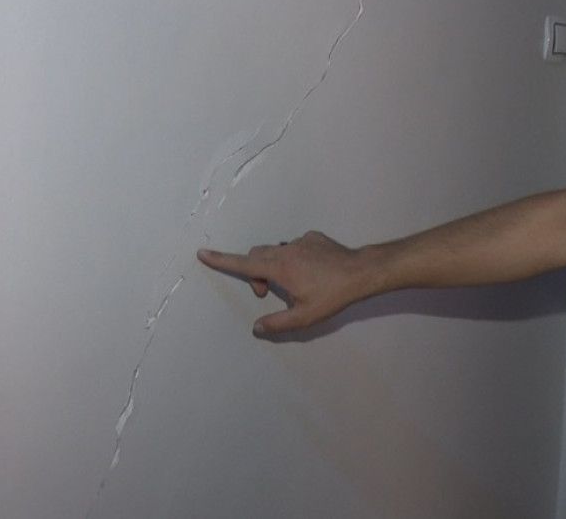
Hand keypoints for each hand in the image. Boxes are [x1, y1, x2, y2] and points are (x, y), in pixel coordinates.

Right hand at [197, 231, 369, 335]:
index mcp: (279, 268)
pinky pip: (296, 246)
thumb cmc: (332, 295)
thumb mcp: (304, 317)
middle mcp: (286, 249)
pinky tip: (312, 271)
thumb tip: (257, 328)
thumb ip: (277, 323)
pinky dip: (295, 257)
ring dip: (276, 265)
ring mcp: (301, 241)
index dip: (221, 260)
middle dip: (256, 273)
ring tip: (294, 284)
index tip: (203, 253)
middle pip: (258, 255)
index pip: (243, 264)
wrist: (361, 272)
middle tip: (267, 293)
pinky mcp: (315, 238)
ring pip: (277, 250)